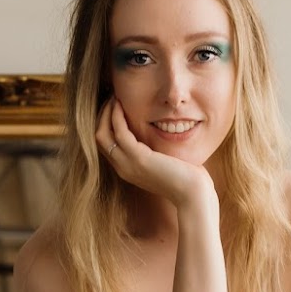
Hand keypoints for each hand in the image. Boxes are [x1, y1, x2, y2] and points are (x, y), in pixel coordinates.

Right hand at [95, 97, 215, 207]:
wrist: (191, 194)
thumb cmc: (184, 179)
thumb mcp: (163, 164)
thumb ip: (154, 152)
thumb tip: (158, 136)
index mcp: (127, 169)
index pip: (106, 145)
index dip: (106, 125)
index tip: (114, 108)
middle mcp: (123, 168)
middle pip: (99, 139)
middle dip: (102, 117)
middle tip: (111, 99)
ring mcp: (128, 164)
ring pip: (102, 135)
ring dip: (107, 113)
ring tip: (114, 98)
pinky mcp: (138, 158)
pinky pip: (119, 132)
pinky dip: (117, 116)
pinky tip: (122, 104)